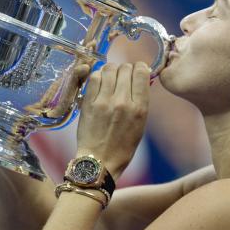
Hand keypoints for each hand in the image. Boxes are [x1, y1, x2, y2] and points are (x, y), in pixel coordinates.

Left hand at [76, 62, 150, 179]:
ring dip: (112, 70)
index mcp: (139, 108)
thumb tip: (141, 78)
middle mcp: (123, 102)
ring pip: (109, 69)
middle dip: (126, 69)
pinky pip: (94, 78)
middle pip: (125, 68)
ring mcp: (104, 102)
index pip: (141, 72)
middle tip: (123, 75)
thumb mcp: (140, 124)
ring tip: (111, 77)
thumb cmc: (122, 146)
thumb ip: (140, 100)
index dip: (139, 67)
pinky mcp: (89, 103)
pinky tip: (100, 82)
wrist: (100, 161)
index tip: (137, 70)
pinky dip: (98, 75)